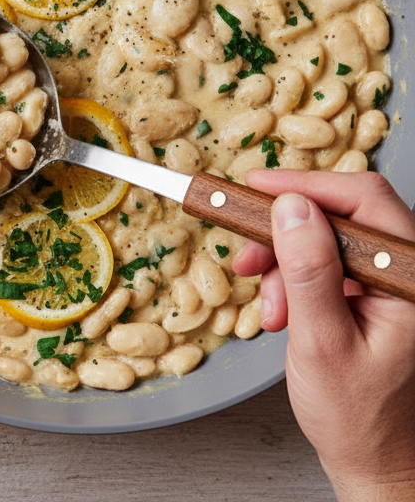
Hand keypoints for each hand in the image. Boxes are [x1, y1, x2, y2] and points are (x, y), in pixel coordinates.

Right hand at [233, 170, 414, 500]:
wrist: (373, 458)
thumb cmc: (358, 416)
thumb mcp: (322, 342)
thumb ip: (308, 271)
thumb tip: (291, 210)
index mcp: (411, 280)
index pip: (364, 200)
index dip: (305, 186)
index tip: (254, 189)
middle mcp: (406, 274)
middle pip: (342, 213)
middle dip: (285, 230)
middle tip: (246, 253)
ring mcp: (389, 284)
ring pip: (326, 238)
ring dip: (284, 262)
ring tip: (268, 303)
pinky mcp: (370, 294)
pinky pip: (324, 264)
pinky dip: (292, 280)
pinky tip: (281, 311)